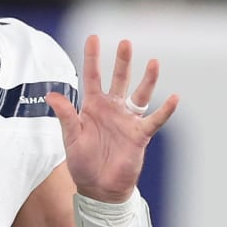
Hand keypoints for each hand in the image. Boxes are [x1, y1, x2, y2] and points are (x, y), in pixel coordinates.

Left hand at [46, 36, 179, 203]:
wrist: (99, 188)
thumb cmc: (83, 163)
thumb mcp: (70, 138)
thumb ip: (65, 115)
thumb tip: (51, 95)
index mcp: (93, 107)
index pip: (92, 77)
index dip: (93, 57)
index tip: (94, 37)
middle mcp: (113, 109)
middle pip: (119, 79)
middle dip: (123, 61)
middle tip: (125, 43)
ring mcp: (128, 120)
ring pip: (140, 94)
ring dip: (148, 79)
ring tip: (154, 62)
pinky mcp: (140, 135)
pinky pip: (155, 119)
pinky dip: (165, 110)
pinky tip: (174, 98)